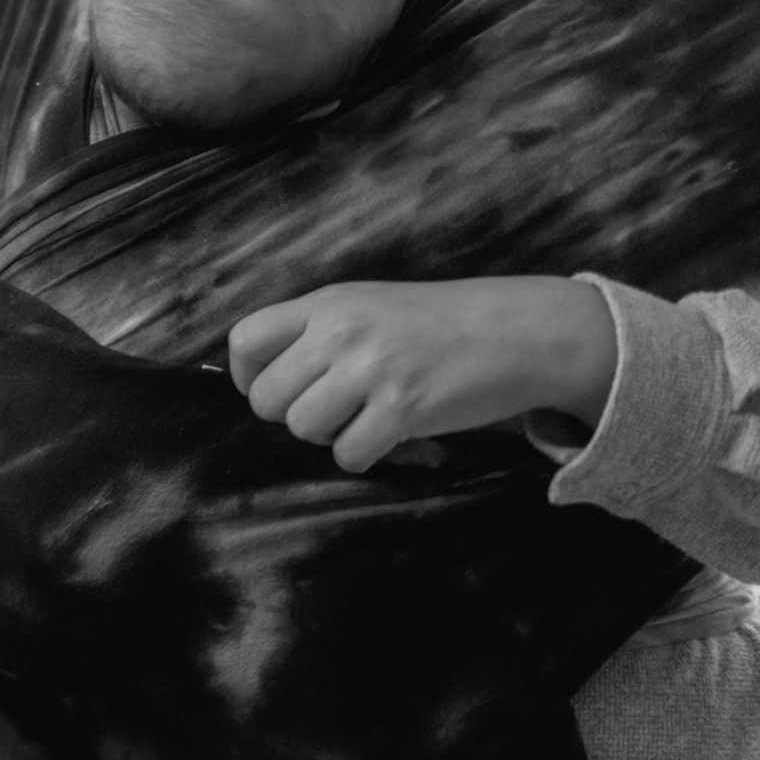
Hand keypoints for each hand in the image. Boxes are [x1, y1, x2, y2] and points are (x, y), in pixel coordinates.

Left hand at [227, 277, 618, 473]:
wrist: (515, 330)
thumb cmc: (437, 325)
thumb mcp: (367, 306)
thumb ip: (316, 333)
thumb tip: (264, 381)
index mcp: (326, 303)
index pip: (244, 340)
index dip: (246, 377)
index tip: (271, 391)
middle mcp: (340, 331)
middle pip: (266, 398)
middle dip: (291, 415)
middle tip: (330, 410)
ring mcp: (370, 369)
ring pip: (302, 429)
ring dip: (328, 436)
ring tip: (361, 420)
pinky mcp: (402, 407)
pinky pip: (348, 454)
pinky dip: (363, 456)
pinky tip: (388, 436)